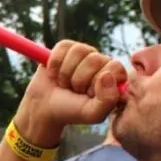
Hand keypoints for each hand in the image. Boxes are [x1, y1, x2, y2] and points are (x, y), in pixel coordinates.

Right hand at [13, 41, 127, 147]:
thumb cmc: (72, 111)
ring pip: (78, 51)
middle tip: (75, 90)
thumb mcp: (92, 113)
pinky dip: (55, 64)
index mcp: (113, 77)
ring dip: (66, 72)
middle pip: (95, 59)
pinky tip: (54, 74)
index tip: (89, 94)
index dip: (99, 81)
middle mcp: (101, 62)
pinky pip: (63, 46)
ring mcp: (84, 53)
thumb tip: (107, 74)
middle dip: (79, 79)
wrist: (45, 108)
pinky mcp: (66, 47)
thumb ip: (108, 99)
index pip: (115, 67)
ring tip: (65, 83)